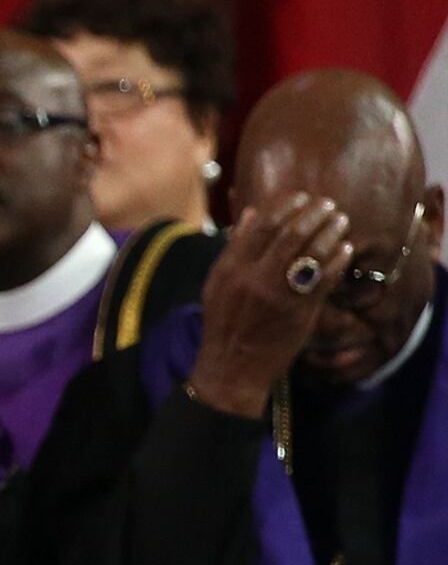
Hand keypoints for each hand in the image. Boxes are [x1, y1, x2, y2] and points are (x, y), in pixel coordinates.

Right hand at [187, 193, 352, 415]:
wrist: (231, 367)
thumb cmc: (225, 324)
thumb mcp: (219, 283)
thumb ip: (235, 248)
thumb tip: (251, 213)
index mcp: (231, 268)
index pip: (260, 226)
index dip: (284, 207)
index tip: (301, 197)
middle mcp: (253, 278)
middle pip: (289, 234)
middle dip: (313, 215)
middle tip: (329, 205)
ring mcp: (278, 295)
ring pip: (310, 253)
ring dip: (330, 232)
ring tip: (341, 221)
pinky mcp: (299, 311)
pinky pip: (324, 278)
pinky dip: (337, 260)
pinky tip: (345, 249)